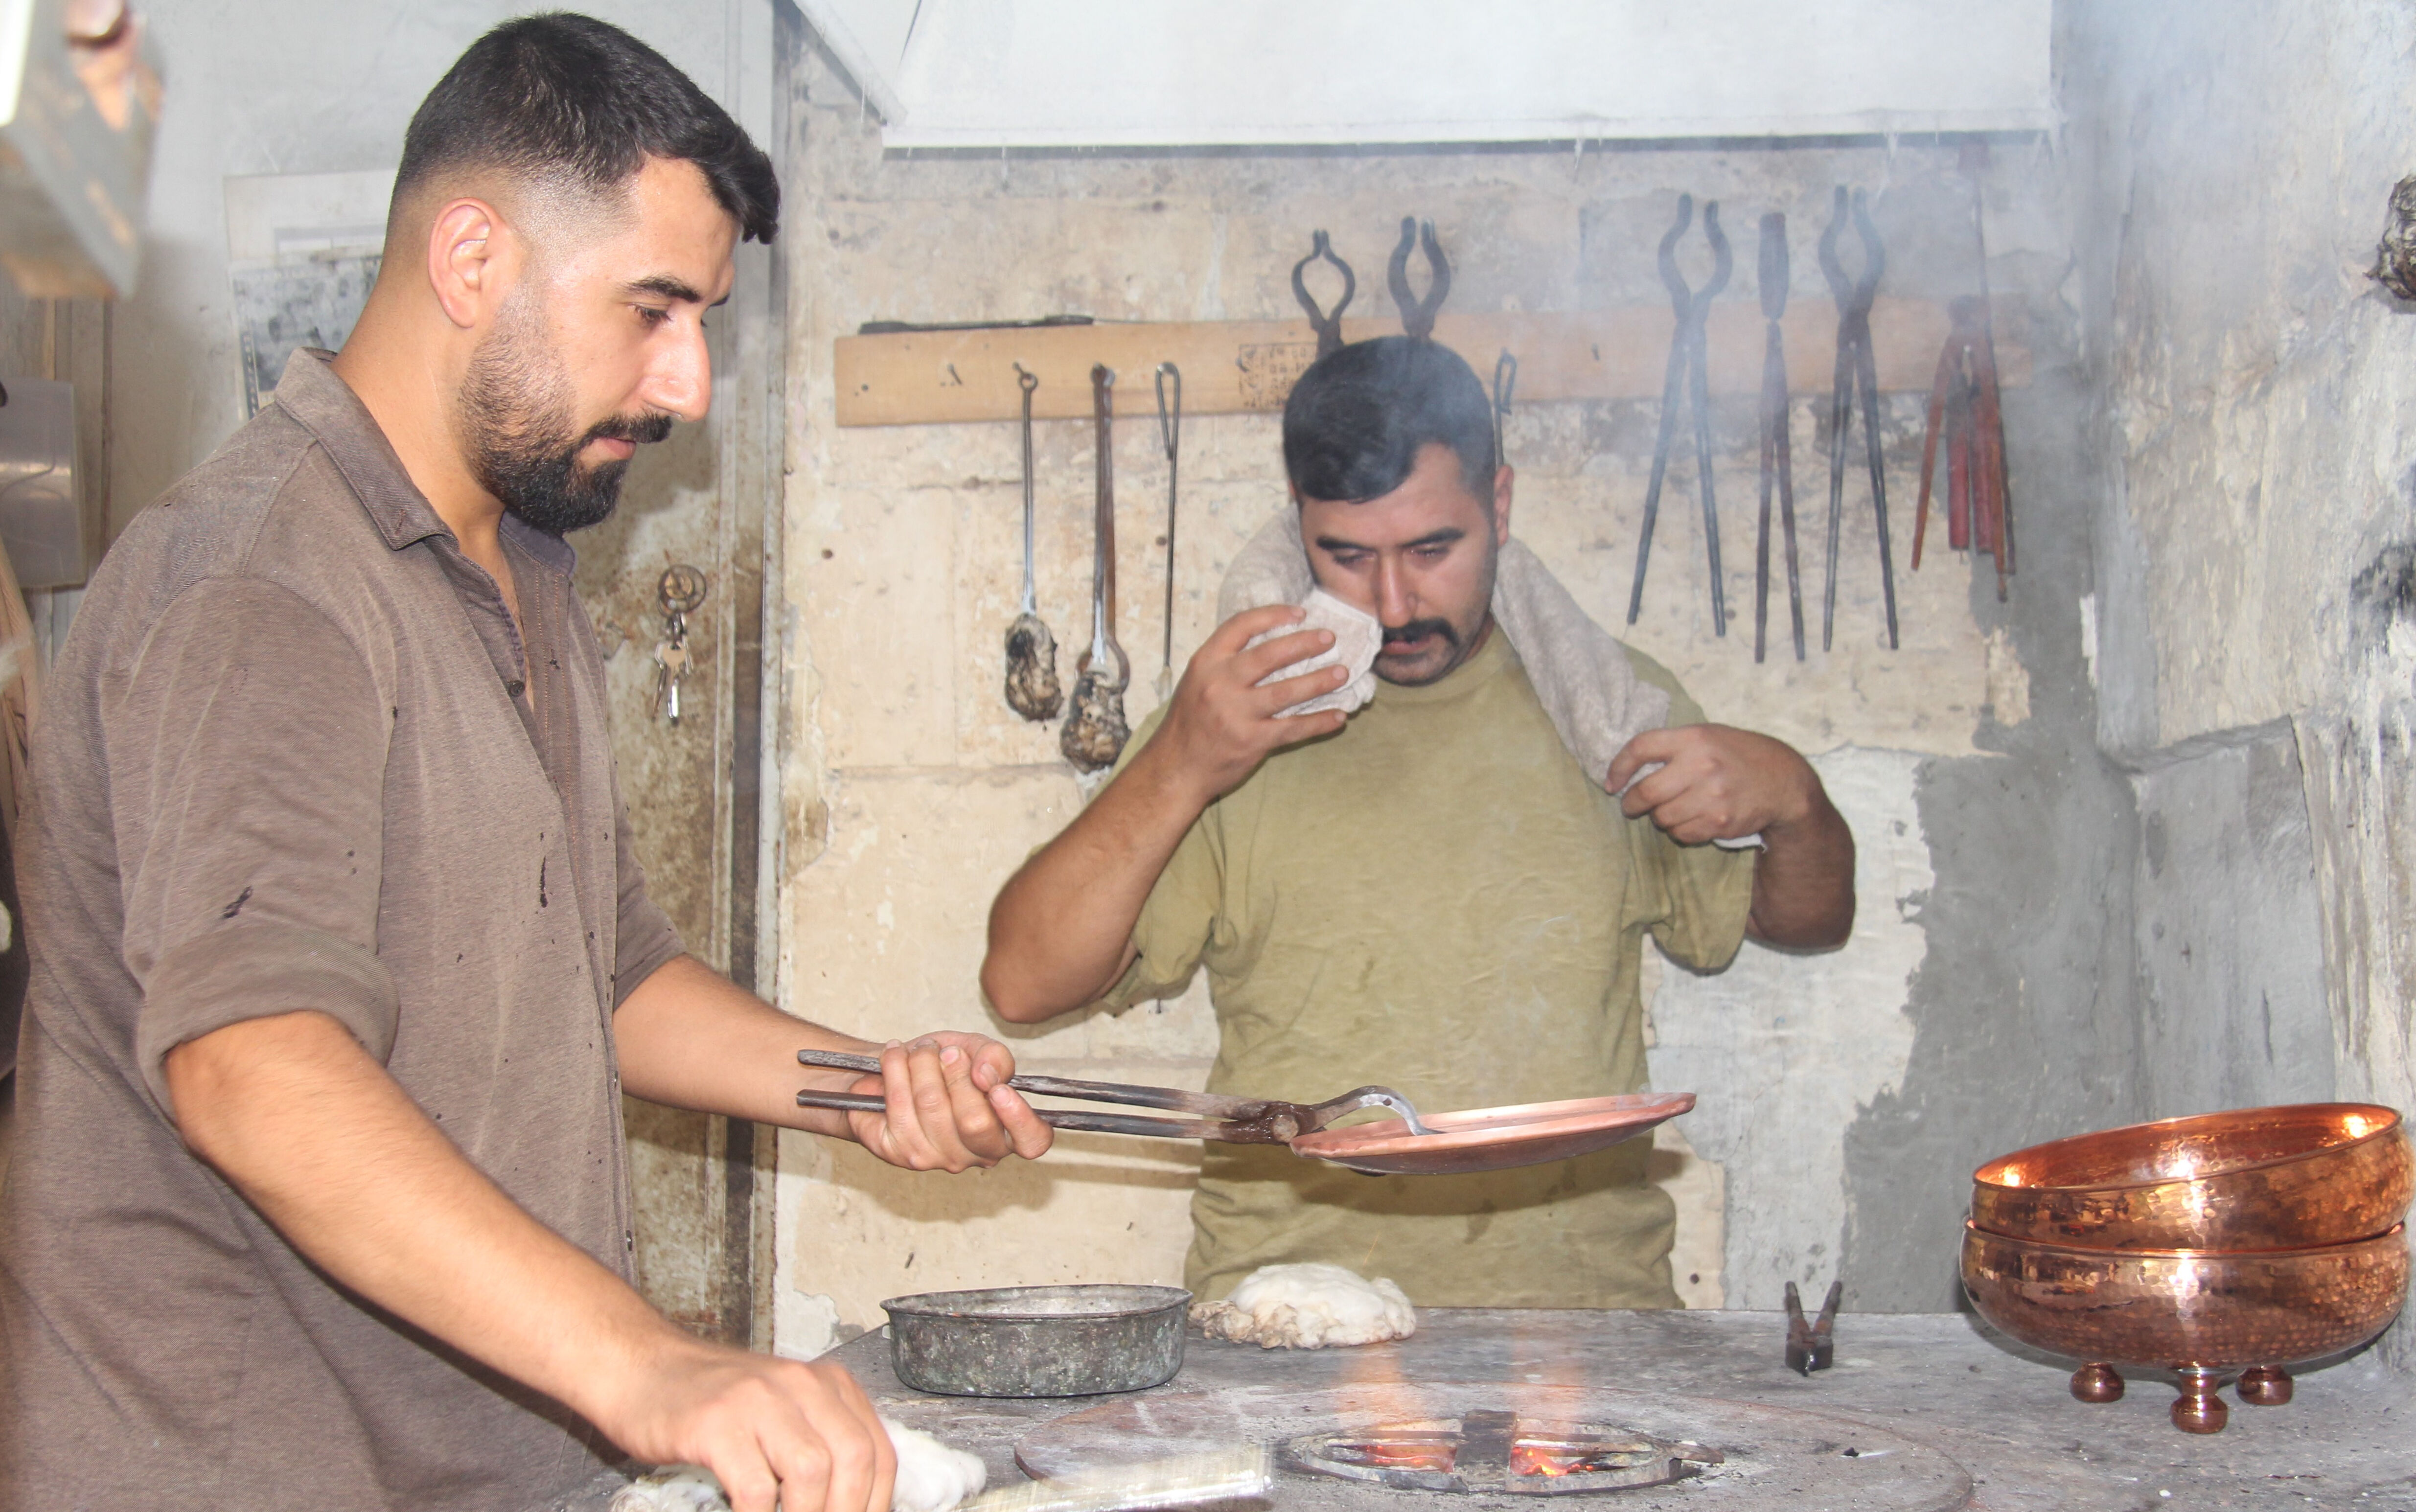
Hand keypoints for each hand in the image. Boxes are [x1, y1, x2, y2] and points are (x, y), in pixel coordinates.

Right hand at [594, 1334, 894, 1511]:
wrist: (643, 1370)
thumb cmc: (713, 1402)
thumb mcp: (781, 1411)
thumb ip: (817, 1445)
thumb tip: (847, 1502)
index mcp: (827, 1384)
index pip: (878, 1453)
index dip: (877, 1505)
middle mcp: (800, 1385)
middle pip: (854, 1461)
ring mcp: (758, 1402)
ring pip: (812, 1472)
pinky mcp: (716, 1425)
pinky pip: (754, 1490)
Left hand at [844, 1033, 1053, 1171]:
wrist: (894, 1069)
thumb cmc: (943, 1064)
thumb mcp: (977, 1050)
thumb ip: (995, 1056)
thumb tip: (986, 1075)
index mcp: (1005, 1132)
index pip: (1031, 1141)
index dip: (1018, 1117)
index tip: (997, 1089)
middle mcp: (973, 1155)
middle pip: (974, 1120)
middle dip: (957, 1072)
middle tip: (946, 1052)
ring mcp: (934, 1159)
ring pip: (930, 1105)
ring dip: (922, 1062)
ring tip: (919, 1049)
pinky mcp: (895, 1153)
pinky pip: (898, 1104)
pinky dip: (895, 1067)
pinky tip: (895, 1057)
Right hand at [1149, 604, 1350, 803]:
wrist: (1176, 767)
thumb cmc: (1190, 721)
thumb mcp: (1197, 680)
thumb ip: (1227, 661)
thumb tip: (1273, 641)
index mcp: (1206, 662)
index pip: (1242, 625)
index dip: (1273, 615)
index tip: (1300, 614)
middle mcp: (1220, 683)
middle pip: (1270, 655)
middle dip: (1305, 644)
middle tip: (1330, 638)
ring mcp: (1236, 713)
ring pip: (1287, 691)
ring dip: (1319, 681)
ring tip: (1341, 673)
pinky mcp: (1251, 740)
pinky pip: (1293, 727)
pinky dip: (1319, 722)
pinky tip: (1338, 716)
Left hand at [1603, 724, 1819, 844]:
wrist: (1782, 782)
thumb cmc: (1738, 756)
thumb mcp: (1709, 736)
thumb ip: (1674, 747)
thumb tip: (1630, 768)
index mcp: (1694, 737)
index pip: (1640, 747)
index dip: (1619, 767)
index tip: (1612, 783)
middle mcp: (1701, 765)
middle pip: (1646, 792)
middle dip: (1632, 803)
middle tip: (1631, 806)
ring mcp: (1711, 796)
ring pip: (1662, 817)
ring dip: (1660, 818)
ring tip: (1672, 809)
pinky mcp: (1720, 821)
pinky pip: (1682, 834)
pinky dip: (1680, 831)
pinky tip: (1691, 820)